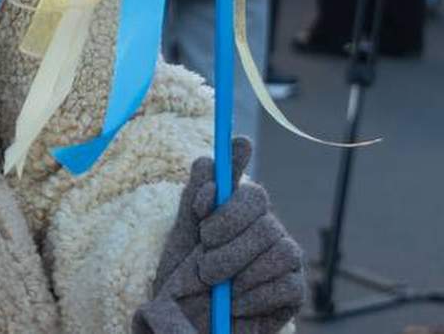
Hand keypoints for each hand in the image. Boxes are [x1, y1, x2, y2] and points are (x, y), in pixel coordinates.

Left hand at [132, 138, 304, 333]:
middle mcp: (269, 230)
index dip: (226, 204)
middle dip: (227, 245)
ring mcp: (286, 260)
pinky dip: (254, 296)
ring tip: (216, 285)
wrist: (189, 321)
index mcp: (244, 212)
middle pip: (265, 223)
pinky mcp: (294, 292)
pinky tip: (235, 304)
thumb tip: (210, 160)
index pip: (252, 193)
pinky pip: (286, 286)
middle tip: (202, 265)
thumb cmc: (184, 275)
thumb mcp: (181, 233)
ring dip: (240, 271)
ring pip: (281, 251)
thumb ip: (195, 196)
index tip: (200, 214)